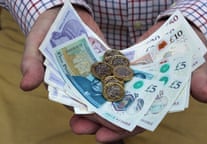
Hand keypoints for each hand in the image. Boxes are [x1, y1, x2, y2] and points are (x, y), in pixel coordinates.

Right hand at [20, 5, 140, 142]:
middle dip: (104, 117)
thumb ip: (32, 63)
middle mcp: (82, 84)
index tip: (85, 126)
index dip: (80, 118)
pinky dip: (127, 81)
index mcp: (64, 86)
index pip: (74, 107)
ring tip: (130, 111)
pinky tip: (137, 88)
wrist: (66, 12)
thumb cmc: (47, 29)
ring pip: (110, 93)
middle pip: (96, 105)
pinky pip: (118, 74)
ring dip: (120, 103)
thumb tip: (26, 85)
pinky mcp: (108, 63)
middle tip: (114, 124)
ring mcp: (97, 74)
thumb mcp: (36, 43)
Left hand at [71, 18, 206, 142]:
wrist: (177, 37)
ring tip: (72, 113)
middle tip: (78, 126)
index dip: (120, 131)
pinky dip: (91, 85)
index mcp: (154, 103)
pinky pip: (103, 80)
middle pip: (115, 115)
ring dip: (89, 107)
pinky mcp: (119, 70)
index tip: (102, 137)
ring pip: (106, 100)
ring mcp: (127, 84)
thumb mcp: (195, 67)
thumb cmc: (188, 55)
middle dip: (97, 122)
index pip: (136, 122)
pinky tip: (76, 88)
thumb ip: (197, 81)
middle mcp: (138, 97)